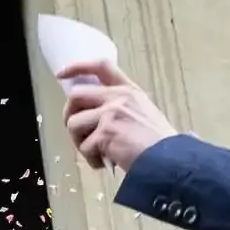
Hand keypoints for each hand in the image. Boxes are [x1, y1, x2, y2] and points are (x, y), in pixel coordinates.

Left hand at [59, 59, 179, 171]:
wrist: (168, 159)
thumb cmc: (157, 143)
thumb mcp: (142, 113)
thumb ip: (120, 107)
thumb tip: (91, 115)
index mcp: (128, 90)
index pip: (101, 66)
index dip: (78, 67)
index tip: (61, 75)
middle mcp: (118, 97)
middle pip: (76, 95)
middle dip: (69, 115)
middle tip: (77, 133)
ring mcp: (111, 113)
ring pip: (73, 123)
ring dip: (79, 142)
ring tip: (96, 153)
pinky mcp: (105, 132)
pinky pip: (84, 147)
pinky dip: (91, 160)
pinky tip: (104, 163)